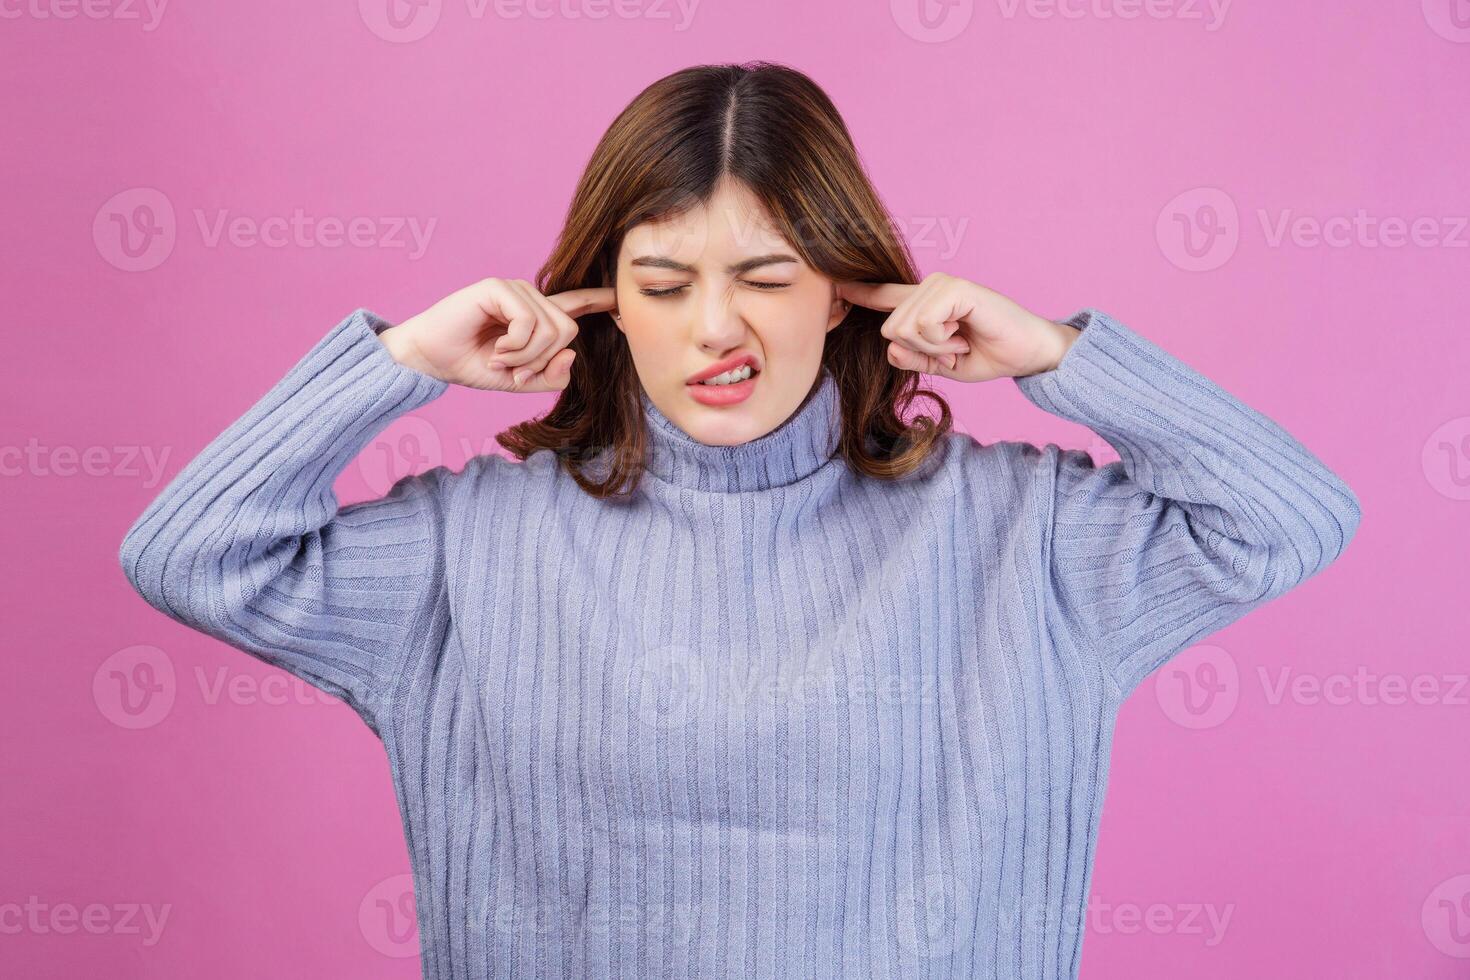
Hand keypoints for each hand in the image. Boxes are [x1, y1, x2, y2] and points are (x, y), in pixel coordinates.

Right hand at [379, 278, 616, 391]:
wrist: (431, 359)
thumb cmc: (472, 365)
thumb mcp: (520, 381)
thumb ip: (551, 376)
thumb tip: (571, 356)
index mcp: (539, 316)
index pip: (578, 303)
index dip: (602, 300)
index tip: (622, 298)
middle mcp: (531, 298)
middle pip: (568, 331)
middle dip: (542, 361)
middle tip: (514, 371)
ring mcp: (516, 290)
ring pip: (552, 330)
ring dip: (525, 357)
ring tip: (500, 360)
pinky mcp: (499, 288)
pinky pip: (530, 323)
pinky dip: (515, 347)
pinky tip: (496, 349)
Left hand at [835, 272, 1078, 381]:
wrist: (1029, 353)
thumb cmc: (989, 354)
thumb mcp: (941, 365)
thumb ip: (913, 358)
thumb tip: (891, 349)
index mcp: (923, 304)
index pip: (883, 296)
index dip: (858, 293)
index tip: (835, 286)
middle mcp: (928, 288)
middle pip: (889, 330)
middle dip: (923, 351)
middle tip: (955, 347)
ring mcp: (941, 284)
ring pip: (904, 329)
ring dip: (936, 348)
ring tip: (962, 341)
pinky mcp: (954, 288)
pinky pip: (924, 325)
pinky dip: (943, 341)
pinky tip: (965, 334)